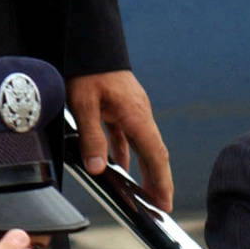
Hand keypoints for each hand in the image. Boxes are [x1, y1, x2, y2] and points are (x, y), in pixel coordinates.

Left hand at [67, 69, 172, 210]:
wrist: (88, 41)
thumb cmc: (88, 68)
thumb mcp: (83, 104)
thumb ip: (92, 137)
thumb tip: (99, 169)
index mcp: (136, 116)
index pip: (156, 156)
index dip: (162, 182)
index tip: (165, 204)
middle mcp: (140, 115)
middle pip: (154, 154)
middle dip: (158, 181)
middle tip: (159, 207)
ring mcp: (132, 111)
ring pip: (142, 146)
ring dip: (143, 170)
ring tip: (141, 194)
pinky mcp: (121, 107)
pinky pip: (127, 136)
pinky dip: (125, 154)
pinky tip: (116, 166)